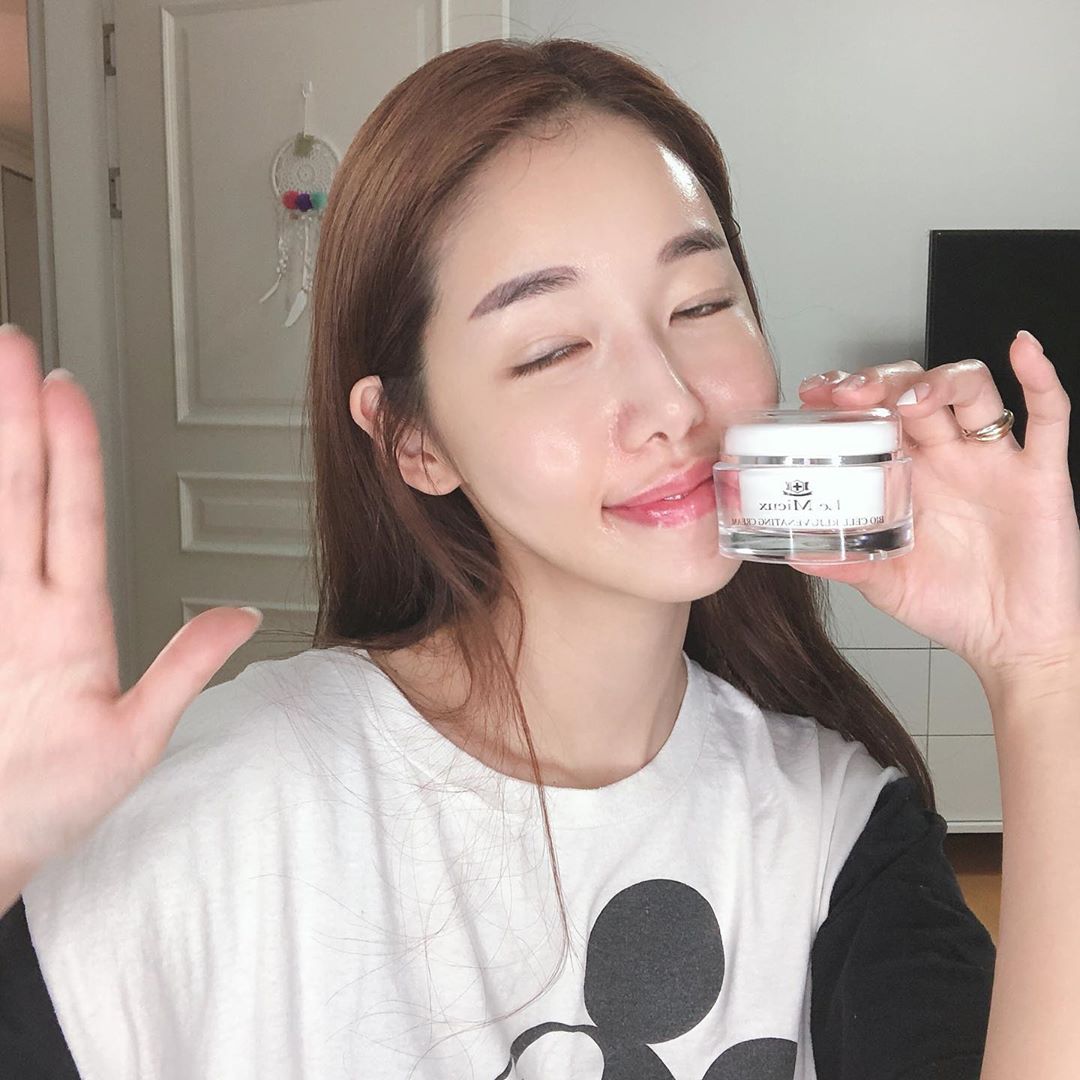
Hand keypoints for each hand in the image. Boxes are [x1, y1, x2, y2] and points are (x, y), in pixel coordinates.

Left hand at [0, 326, 261, 899]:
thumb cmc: (44, 797)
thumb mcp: (137, 741)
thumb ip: (187, 667)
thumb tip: (239, 615)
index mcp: (68, 629)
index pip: (72, 517)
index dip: (70, 449)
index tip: (64, 389)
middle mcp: (11, 611)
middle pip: (13, 494)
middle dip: (12, 416)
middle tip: (9, 351)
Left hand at [789, 330, 1079, 684]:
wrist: (1011, 643)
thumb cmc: (952, 606)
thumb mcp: (884, 584)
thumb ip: (844, 564)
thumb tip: (795, 554)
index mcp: (908, 474)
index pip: (874, 413)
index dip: (847, 394)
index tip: (815, 393)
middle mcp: (948, 458)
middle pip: (915, 390)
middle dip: (883, 382)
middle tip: (851, 393)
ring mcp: (993, 461)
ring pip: (972, 389)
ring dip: (940, 381)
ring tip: (909, 400)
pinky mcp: (1041, 476)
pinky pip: (1049, 415)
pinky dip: (1039, 377)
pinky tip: (1021, 350)